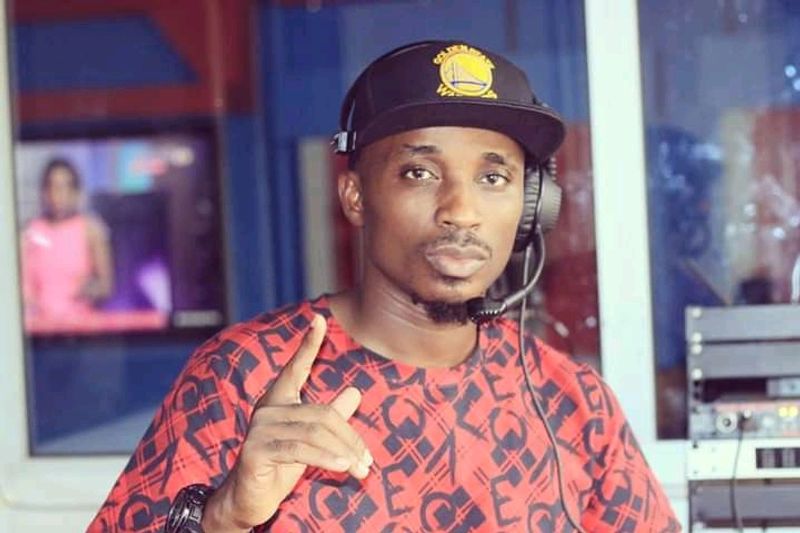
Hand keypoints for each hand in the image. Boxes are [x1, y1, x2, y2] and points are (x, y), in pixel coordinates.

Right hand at [202, 314, 372, 531]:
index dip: (308, 344)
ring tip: (362, 470)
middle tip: (368, 461)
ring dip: (344, 452)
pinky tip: (343, 467)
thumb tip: (356, 391)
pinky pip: (301, 450)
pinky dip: (327, 459)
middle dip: (350, 438)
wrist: (248, 500)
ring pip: (316, 432)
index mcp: (279, 400)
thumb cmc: (280, 467)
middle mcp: (267, 408)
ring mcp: (260, 429)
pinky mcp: (256, 450)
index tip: (319, 318)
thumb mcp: (311, 440)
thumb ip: (332, 415)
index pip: (296, 367)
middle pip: (323, 413)